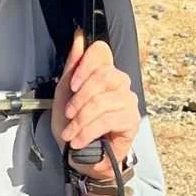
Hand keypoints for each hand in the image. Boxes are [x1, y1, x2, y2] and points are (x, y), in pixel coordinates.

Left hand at [54, 30, 136, 195]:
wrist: (77, 157)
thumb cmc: (72, 127)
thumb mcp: (63, 95)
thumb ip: (72, 66)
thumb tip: (79, 38)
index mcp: (102, 73)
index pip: (101, 51)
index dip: (86, 64)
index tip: (73, 84)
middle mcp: (118, 83)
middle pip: (103, 75)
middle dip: (79, 98)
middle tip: (69, 114)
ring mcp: (127, 101)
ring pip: (102, 100)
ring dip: (80, 119)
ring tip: (71, 133)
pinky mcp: (131, 120)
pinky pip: (109, 118)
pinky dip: (89, 130)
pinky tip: (80, 139)